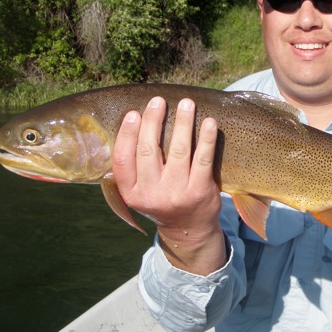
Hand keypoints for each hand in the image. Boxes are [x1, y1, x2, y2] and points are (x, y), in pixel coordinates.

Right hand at [112, 97, 225, 273]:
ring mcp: (177, 193)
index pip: (123, 160)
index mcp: (132, 193)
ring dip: (182, 123)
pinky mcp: (200, 191)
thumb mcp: (140, 191)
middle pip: (149, 151)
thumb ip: (134, 167)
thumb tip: (132, 123)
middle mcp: (152, 195)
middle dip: (153, 121)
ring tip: (185, 104)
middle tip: (158, 101)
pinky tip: (208, 122)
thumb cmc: (162, 200)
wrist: (188, 230)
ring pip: (179, 150)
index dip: (127, 134)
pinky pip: (203, 159)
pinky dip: (206, 138)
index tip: (133, 113)